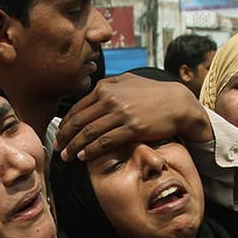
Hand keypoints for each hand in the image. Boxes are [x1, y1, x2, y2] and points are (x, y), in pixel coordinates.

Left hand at [55, 74, 211, 161]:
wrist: (179, 103)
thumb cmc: (153, 93)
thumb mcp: (129, 81)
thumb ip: (109, 86)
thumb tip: (93, 92)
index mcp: (106, 88)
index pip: (78, 109)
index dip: (65, 124)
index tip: (60, 135)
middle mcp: (111, 99)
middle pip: (79, 122)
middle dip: (65, 137)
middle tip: (58, 149)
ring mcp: (121, 113)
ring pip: (89, 133)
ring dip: (75, 147)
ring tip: (67, 156)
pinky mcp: (132, 128)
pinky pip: (105, 142)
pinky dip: (91, 150)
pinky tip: (83, 157)